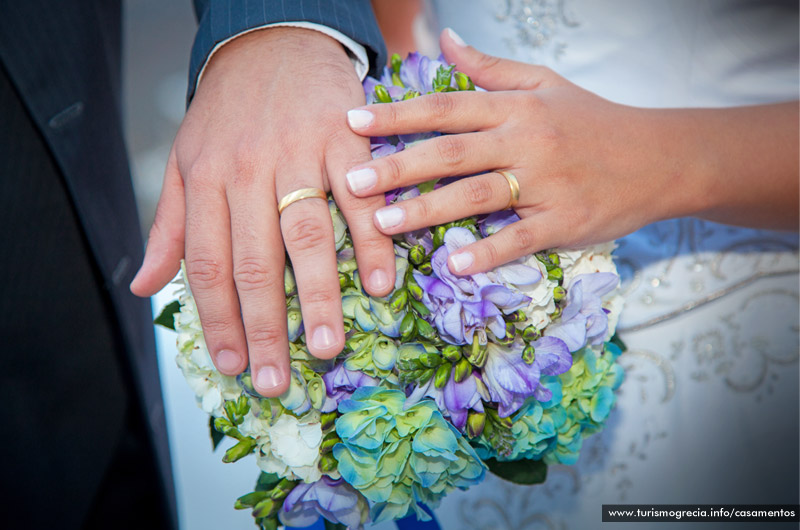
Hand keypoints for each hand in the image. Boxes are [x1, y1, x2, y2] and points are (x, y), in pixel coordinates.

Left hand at [130, 28, 395, 395]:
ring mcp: (298, 153)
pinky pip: (358, 197)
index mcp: (206, 180)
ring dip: (318, 296)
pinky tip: (377, 283)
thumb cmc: (228, 110)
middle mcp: (248, 170)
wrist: (274, 39)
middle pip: (256, 262)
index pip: (209, 265)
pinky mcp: (344, 137)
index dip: (218, 322)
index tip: (234, 366)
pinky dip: (371, 241)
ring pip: (307, 235)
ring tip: (326, 346)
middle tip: (278, 380)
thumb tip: (146, 286)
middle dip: (265, 327)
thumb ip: (169, 226)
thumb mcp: (183, 160)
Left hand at [344, 29, 798, 275]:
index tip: (352, 121)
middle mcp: (526, 141)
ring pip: (478, 195)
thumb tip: (442, 39)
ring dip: (428, 209)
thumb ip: (489, 68)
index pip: (446, 107)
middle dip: (398, 165)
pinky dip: (489, 250)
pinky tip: (454, 263)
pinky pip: (521, 237)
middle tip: (352, 180)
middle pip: (452, 151)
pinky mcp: (566, 221)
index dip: (398, 114)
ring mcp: (546, 183)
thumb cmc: (594, 121)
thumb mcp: (545, 84)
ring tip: (383, 223)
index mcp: (516, 108)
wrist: (661, 157)